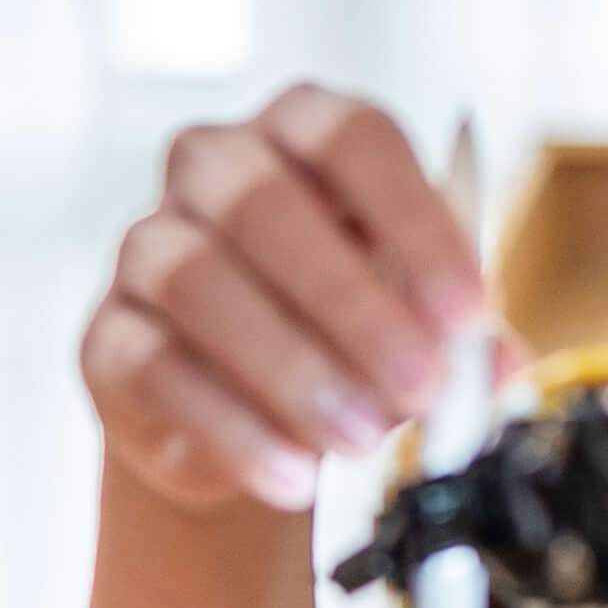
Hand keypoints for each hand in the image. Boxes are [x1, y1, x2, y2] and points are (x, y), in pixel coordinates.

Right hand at [79, 86, 492, 519]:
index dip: (414, 221)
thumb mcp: (418, 318)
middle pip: (264, 204)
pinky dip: (232, 429)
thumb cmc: (350, 329)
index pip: (352, 137)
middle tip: (418, 385)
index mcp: (303, 131)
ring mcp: (146, 246)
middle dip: (352, 304)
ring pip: (198, 281)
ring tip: (362, 439)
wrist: (248, 410)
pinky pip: (155, 368)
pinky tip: (293, 476)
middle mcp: (213, 166)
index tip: (467, 312)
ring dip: (292, 368)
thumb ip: (461, 337)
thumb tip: (500, 369)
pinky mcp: (107, 336)